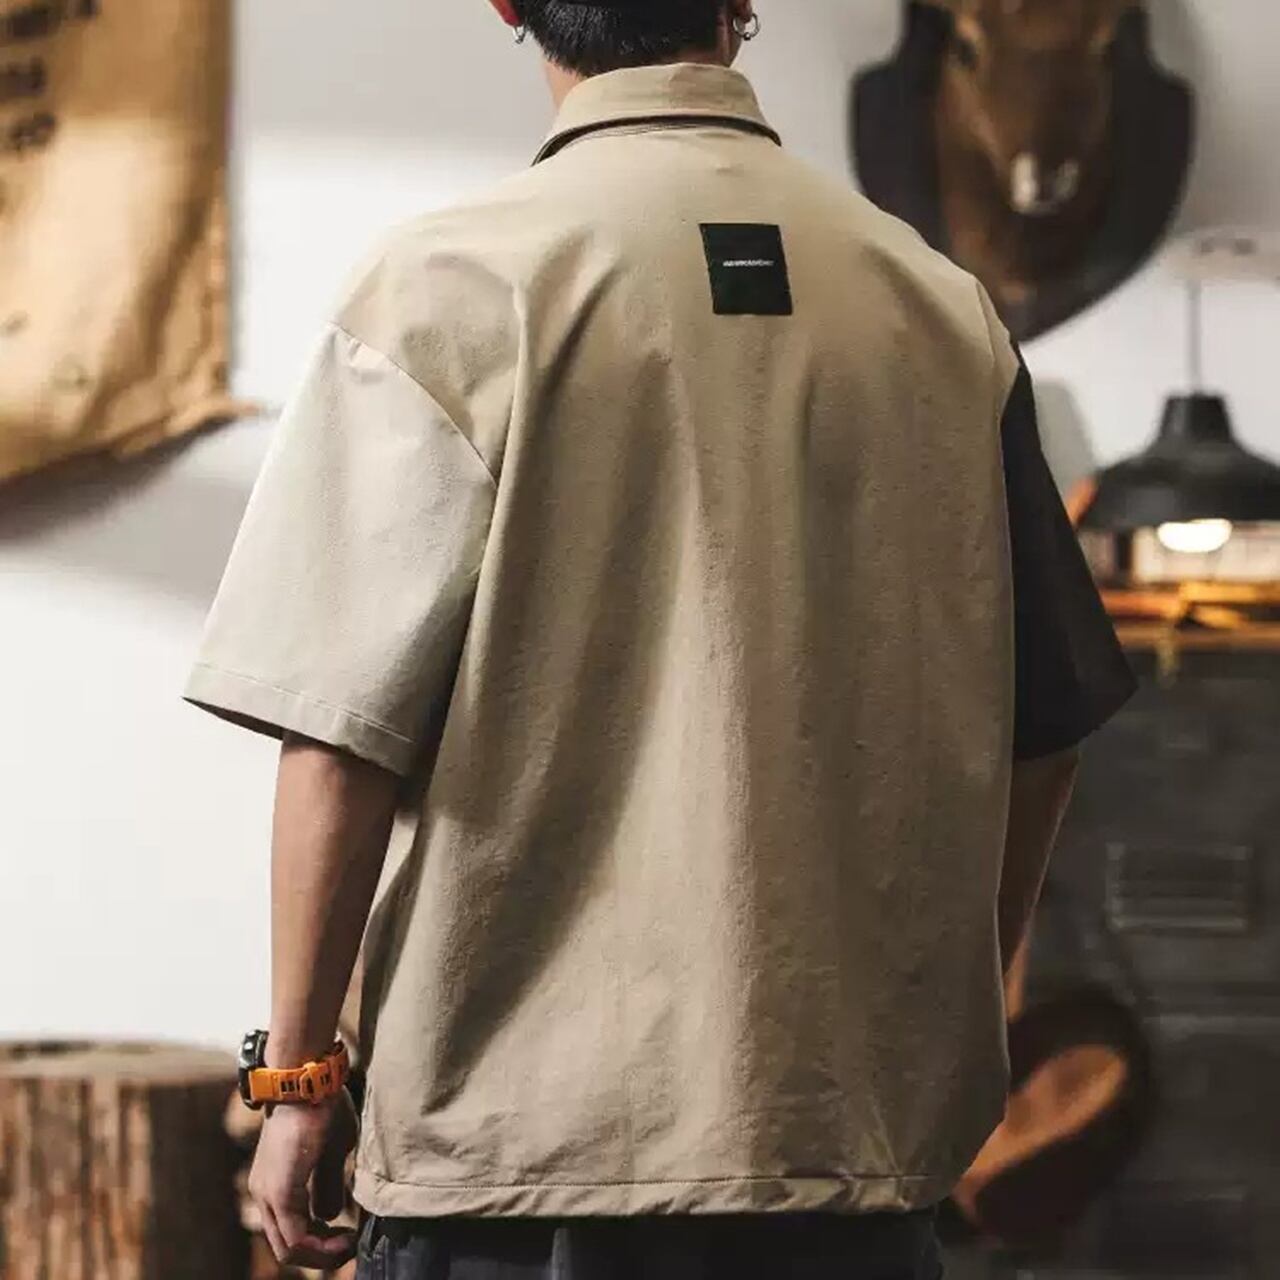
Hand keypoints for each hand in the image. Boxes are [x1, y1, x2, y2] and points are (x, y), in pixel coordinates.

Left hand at [248, 1090, 358, 1269]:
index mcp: (274, 1184)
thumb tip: (329, 1216)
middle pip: (287, 1249)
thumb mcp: (331, 1152)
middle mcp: (263, 1194)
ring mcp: (268, 1194)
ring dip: (323, 1254)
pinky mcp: (280, 1191)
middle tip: (350, 1246)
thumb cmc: (322, 1107)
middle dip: (322, 1256)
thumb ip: (327, 1185)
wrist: (308, 1080)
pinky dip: (321, 1246)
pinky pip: (295, 1237)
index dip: (321, 1244)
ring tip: (349, 1243)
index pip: (291, 1231)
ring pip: (289, 1248)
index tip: (349, 1236)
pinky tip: (345, 1235)